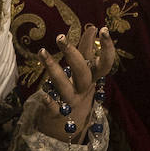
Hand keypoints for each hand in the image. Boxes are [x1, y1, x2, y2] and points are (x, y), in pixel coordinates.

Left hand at [33, 23, 114, 144]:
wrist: (70, 124)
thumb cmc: (78, 88)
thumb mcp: (86, 69)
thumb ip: (87, 48)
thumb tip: (93, 26)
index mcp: (93, 77)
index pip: (105, 63)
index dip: (107, 48)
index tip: (104, 29)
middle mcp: (84, 89)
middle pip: (83, 73)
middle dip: (73, 54)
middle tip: (60, 37)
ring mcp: (71, 101)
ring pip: (65, 87)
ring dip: (53, 69)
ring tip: (42, 52)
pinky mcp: (57, 113)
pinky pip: (54, 108)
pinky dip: (49, 102)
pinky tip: (43, 93)